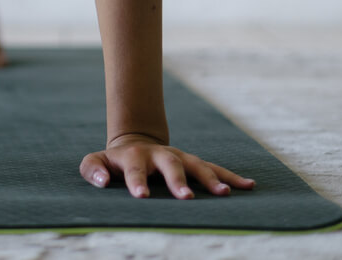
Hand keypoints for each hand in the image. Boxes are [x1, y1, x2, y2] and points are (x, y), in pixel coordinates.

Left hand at [80, 133, 254, 198]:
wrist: (135, 143)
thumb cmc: (114, 162)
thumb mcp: (96, 161)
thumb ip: (93, 170)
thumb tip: (103, 182)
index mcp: (134, 156)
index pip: (135, 169)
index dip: (137, 181)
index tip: (141, 196)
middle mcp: (160, 155)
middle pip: (170, 165)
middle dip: (178, 181)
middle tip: (185, 198)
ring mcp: (179, 157)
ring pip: (196, 165)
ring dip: (211, 179)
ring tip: (224, 194)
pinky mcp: (193, 163)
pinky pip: (215, 169)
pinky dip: (231, 177)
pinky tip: (248, 185)